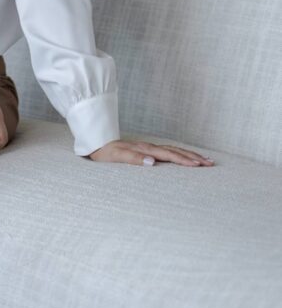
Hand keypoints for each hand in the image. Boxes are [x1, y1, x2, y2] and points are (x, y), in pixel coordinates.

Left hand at [87, 139, 215, 165]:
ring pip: (174, 150)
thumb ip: (134, 159)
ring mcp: (150, 147)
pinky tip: (187, 157)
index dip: (184, 160)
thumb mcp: (117, 157)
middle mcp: (150, 147)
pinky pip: (169, 151)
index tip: (198, 165)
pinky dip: (181, 154)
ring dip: (190, 154)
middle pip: (176, 151)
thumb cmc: (106, 153)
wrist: (97, 142)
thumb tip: (152, 162)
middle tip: (210, 163)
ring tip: (205, 160)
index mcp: (145, 150)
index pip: (169, 155)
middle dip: (194, 157)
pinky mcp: (148, 150)